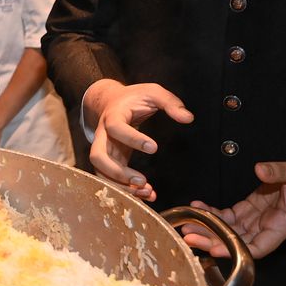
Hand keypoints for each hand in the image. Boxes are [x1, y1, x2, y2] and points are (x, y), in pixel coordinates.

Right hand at [84, 80, 193, 200]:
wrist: (112, 102)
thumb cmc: (133, 98)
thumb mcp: (153, 92)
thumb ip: (170, 103)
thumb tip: (188, 118)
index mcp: (113, 116)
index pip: (115, 128)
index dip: (132, 139)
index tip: (154, 148)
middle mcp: (103, 135)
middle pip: (97, 156)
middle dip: (117, 173)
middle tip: (142, 180)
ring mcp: (104, 149)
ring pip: (101, 172)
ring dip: (121, 186)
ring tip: (147, 191)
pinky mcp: (110, 160)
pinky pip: (111, 178)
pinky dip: (126, 189)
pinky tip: (147, 193)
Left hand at [182, 158, 285, 257]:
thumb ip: (279, 172)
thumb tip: (260, 169)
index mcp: (282, 226)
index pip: (257, 248)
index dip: (235, 250)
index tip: (215, 248)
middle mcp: (266, 228)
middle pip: (236, 241)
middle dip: (212, 240)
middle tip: (189, 236)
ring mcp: (256, 220)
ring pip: (228, 230)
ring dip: (207, 228)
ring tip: (186, 223)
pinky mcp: (248, 210)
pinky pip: (227, 216)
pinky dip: (211, 212)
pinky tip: (197, 206)